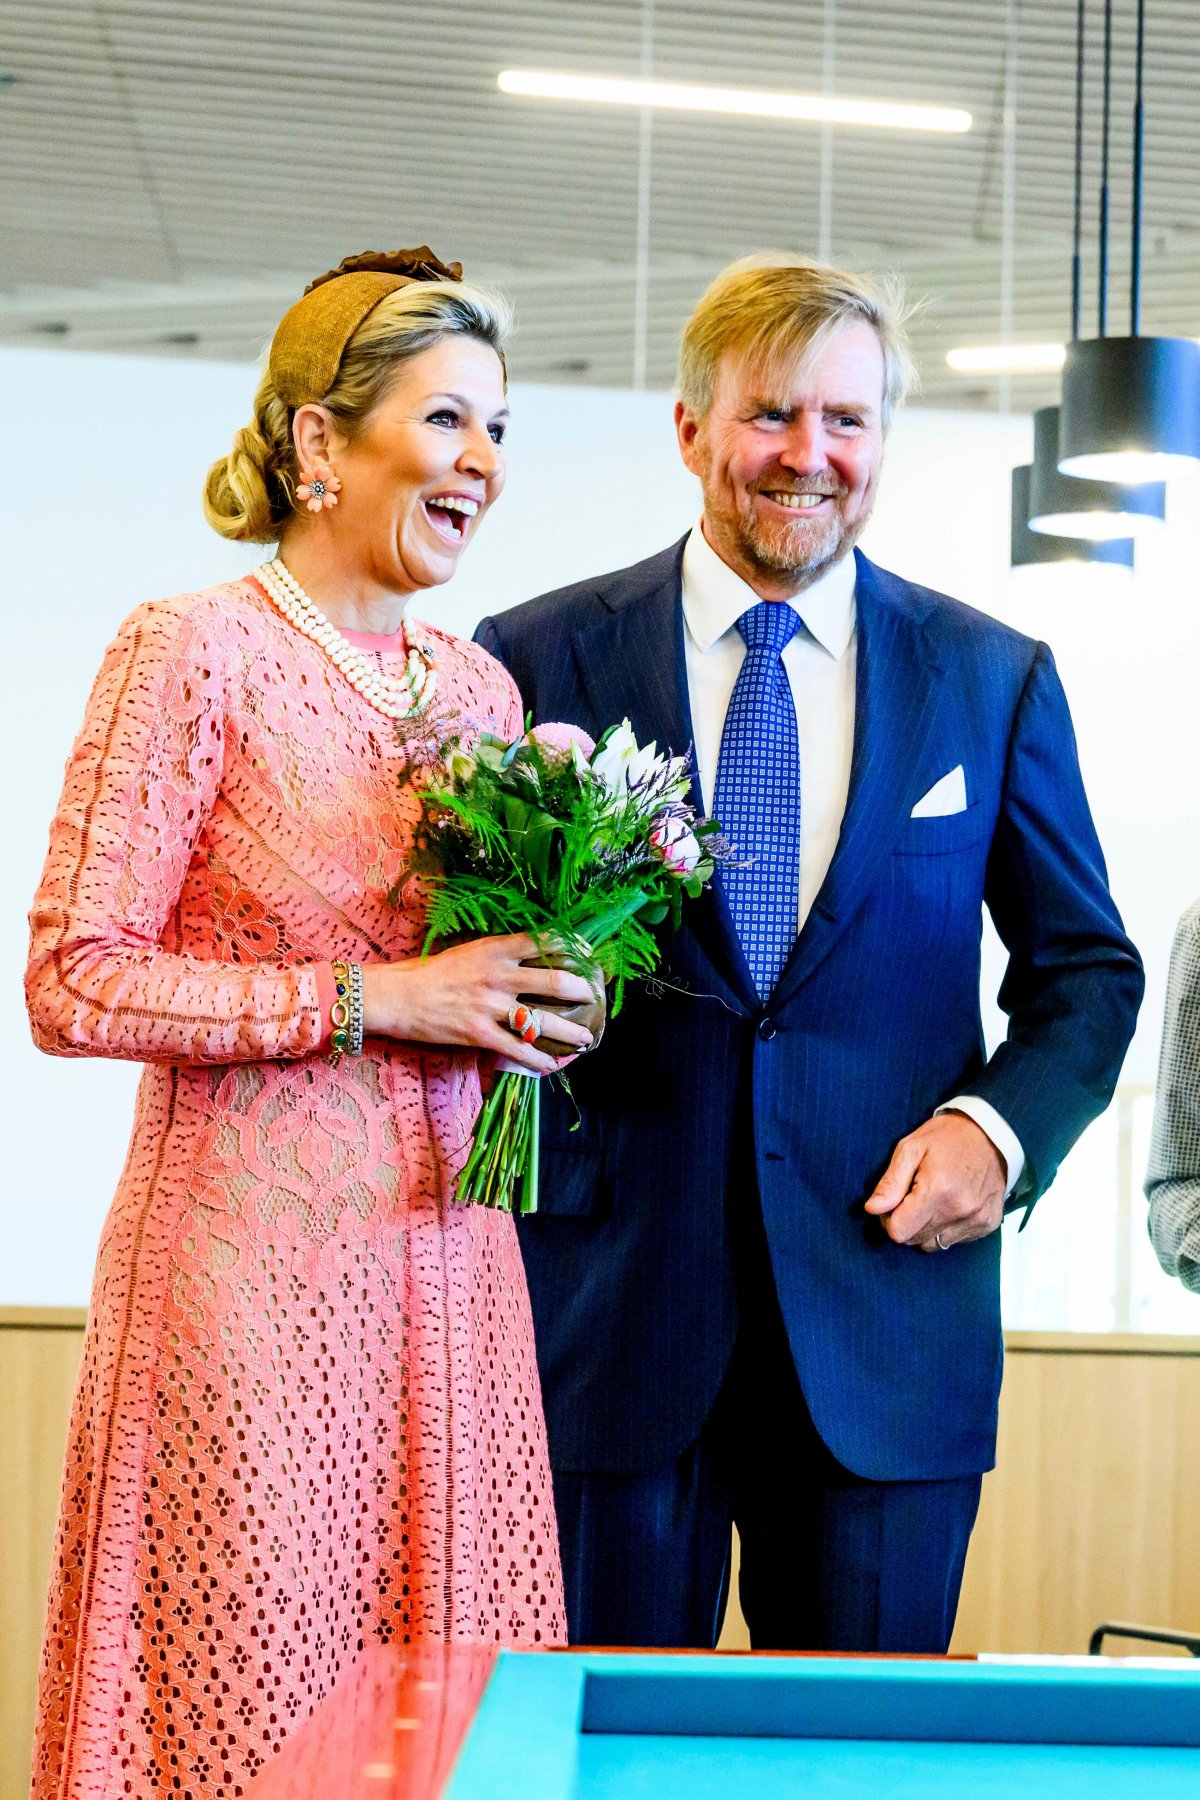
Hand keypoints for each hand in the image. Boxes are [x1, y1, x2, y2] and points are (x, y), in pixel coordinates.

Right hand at [361, 934, 597, 1074]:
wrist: (398, 996)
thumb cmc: (432, 972)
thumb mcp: (470, 951)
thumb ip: (501, 954)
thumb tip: (534, 959)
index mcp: (496, 949)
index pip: (545, 942)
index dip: (573, 946)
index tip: (588, 954)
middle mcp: (498, 975)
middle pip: (555, 981)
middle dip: (582, 992)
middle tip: (593, 998)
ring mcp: (490, 1006)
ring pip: (543, 1020)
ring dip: (570, 1032)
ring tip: (584, 1039)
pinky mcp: (478, 1034)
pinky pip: (518, 1050)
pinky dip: (538, 1060)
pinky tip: (551, 1065)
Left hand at [863, 1112, 1005, 1251]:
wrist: (991, 1134)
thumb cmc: (946, 1138)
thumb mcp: (910, 1149)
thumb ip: (890, 1183)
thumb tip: (872, 1209)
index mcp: (938, 1191)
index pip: (899, 1232)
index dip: (889, 1220)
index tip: (893, 1203)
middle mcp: (960, 1210)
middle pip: (915, 1240)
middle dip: (906, 1223)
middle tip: (911, 1198)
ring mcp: (977, 1220)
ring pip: (934, 1245)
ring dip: (925, 1228)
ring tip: (932, 1200)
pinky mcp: (988, 1225)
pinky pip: (954, 1241)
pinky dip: (946, 1228)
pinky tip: (950, 1204)